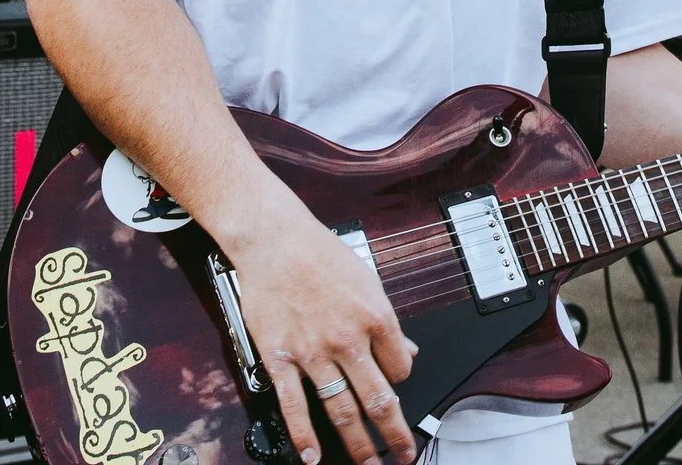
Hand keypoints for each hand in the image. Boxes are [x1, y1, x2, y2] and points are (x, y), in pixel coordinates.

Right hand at [223, 201, 417, 464]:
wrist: (274, 239)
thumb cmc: (320, 253)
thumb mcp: (367, 280)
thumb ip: (387, 321)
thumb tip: (407, 350)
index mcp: (375, 316)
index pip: (401, 369)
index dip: (402, 383)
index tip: (396, 390)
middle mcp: (348, 339)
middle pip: (379, 400)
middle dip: (394, 435)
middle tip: (402, 454)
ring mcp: (313, 352)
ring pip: (342, 411)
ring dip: (358, 445)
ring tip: (368, 464)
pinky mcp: (280, 358)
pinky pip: (295, 405)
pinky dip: (304, 437)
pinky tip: (312, 456)